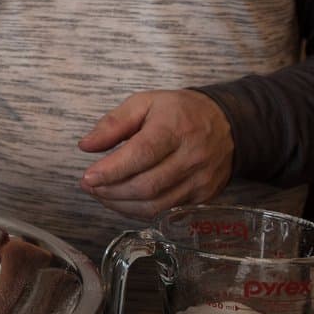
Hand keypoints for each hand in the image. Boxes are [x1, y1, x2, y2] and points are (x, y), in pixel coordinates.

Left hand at [78, 89, 233, 219]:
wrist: (227, 123)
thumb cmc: (179, 111)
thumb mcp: (144, 103)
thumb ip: (113, 123)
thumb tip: (86, 146)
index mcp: (175, 128)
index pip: (142, 154)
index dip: (112, 170)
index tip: (88, 176)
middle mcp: (191, 157)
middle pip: (147, 185)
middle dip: (111, 190)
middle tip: (88, 185)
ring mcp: (200, 181)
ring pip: (155, 204)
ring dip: (121, 204)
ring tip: (100, 193)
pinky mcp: (203, 197)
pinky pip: (166, 211)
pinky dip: (138, 210)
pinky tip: (121, 200)